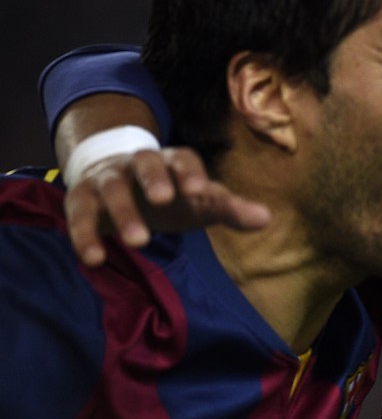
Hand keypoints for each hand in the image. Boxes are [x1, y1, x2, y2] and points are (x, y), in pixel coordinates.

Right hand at [66, 147, 270, 266]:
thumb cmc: (169, 193)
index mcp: (171, 161)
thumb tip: (266, 218)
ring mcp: (107, 178)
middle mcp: (137, 163)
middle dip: (154, 179)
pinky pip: (79, 214)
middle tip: (164, 201)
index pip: (183, 158)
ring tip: (139, 243)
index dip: (190, 172)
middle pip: (144, 163)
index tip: (201, 190)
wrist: (116, 178)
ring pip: (111, 188)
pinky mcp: (82, 198)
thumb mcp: (199, 200)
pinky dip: (84, 235)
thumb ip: (228, 208)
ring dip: (123, 213)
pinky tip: (94, 260)